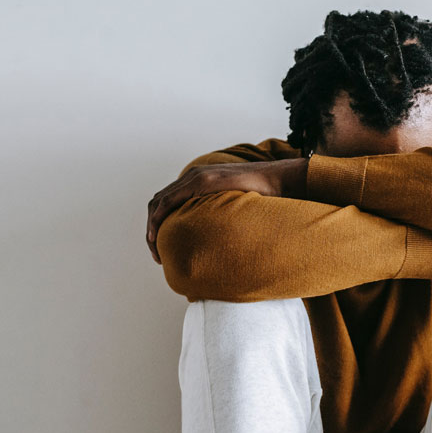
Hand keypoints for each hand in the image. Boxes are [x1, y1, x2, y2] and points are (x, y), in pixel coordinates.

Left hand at [146, 158, 307, 263]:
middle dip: (151, 230)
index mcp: (199, 182)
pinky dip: (158, 219)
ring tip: (155, 251)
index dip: (159, 225)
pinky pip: (169, 201)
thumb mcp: (236, 210)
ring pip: (158, 203)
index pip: (168, 203)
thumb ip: (223, 218)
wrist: (278, 180)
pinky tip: (156, 236)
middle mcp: (193, 177)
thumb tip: (224, 243)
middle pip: (158, 203)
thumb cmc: (264, 197)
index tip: (162, 248)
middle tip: (157, 255)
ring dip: (151, 228)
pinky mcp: (202, 181)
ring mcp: (196, 177)